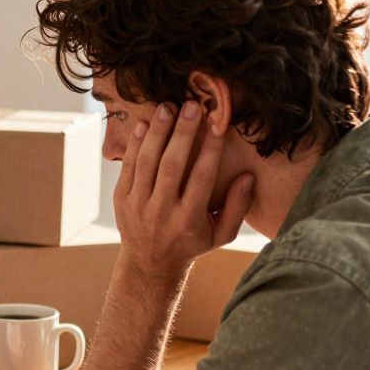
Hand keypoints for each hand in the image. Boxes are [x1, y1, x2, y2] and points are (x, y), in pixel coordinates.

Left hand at [114, 100, 253, 279]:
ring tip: (167, 107)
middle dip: (182, 133)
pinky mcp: (122, 199)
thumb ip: (237, 207)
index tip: (218, 122)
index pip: (201, 178)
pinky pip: (128, 166)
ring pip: (147, 162)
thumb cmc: (192, 243)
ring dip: (157, 132)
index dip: (210, 149)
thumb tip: (247, 176)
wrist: (149, 264)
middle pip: (172, 166)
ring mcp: (138, 205)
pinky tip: (144, 123)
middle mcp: (162, 212)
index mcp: (189, 220)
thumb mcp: (221, 234)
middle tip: (192, 105)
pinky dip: (135, 144)